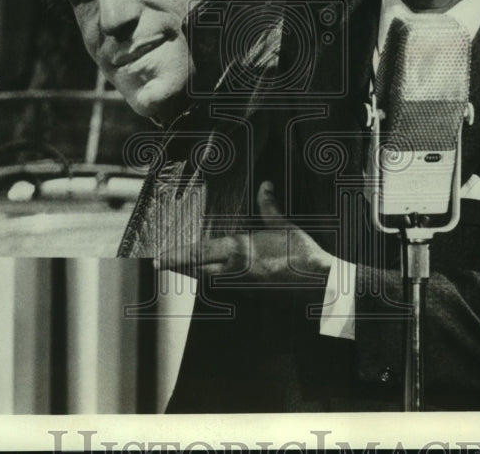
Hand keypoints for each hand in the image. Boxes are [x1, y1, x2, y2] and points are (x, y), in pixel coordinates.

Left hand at [156, 181, 331, 281]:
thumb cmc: (303, 254)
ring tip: (180, 267)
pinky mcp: (252, 295)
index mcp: (240, 251)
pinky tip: (211, 276)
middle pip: (198, 270)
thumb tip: (265, 185)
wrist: (319, 285)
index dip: (178, 255)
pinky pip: (226, 287)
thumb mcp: (285, 226)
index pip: (200, 253)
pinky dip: (214, 280)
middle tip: (161, 263)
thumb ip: (270, 207)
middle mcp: (236, 271)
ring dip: (195, 273)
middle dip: (179, 266)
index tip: (160, 257)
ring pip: (210, 280)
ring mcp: (243, 286)